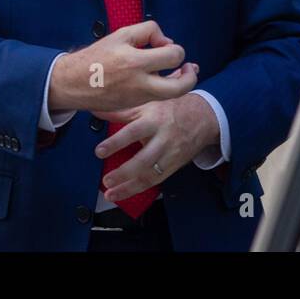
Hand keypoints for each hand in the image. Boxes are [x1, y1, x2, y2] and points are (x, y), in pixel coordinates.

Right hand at [49, 20, 197, 112]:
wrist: (74, 83)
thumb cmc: (97, 56)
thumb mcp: (120, 35)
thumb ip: (147, 32)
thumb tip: (166, 43)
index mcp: (134, 61)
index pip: (172, 54)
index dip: (173, 46)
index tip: (162, 44)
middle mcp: (139, 83)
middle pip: (180, 86)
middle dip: (189, 75)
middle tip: (188, 66)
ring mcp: (138, 97)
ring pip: (172, 95)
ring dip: (181, 82)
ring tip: (181, 72)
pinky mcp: (135, 105)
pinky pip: (158, 97)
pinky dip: (165, 86)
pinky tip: (163, 77)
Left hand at [92, 83, 218, 202]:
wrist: (203, 117)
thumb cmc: (170, 109)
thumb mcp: (147, 105)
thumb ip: (121, 111)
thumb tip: (96, 111)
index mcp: (154, 119)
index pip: (133, 131)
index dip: (116, 142)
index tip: (99, 151)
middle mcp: (163, 138)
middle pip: (144, 159)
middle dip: (124, 172)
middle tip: (106, 180)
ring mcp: (171, 154)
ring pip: (150, 174)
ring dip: (129, 187)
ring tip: (111, 193)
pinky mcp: (175, 165)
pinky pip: (157, 180)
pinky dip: (140, 188)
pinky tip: (126, 192)